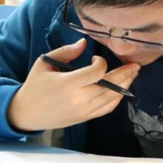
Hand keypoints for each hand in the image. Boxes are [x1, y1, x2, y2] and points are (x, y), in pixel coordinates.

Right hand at [7, 38, 139, 131]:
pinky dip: (117, 99)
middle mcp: (78, 99)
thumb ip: (66, 52)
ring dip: (124, 86)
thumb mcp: (45, 63)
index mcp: (67, 84)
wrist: (27, 113)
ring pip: (111, 98)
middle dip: (125, 74)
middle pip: (110, 86)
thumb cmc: (35, 85)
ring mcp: (83, 111)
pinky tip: (122, 89)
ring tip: (132, 75)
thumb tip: (84, 43)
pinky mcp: (85, 118)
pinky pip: (106, 109)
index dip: (102, 63)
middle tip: (135, 65)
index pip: (97, 73)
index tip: (96, 58)